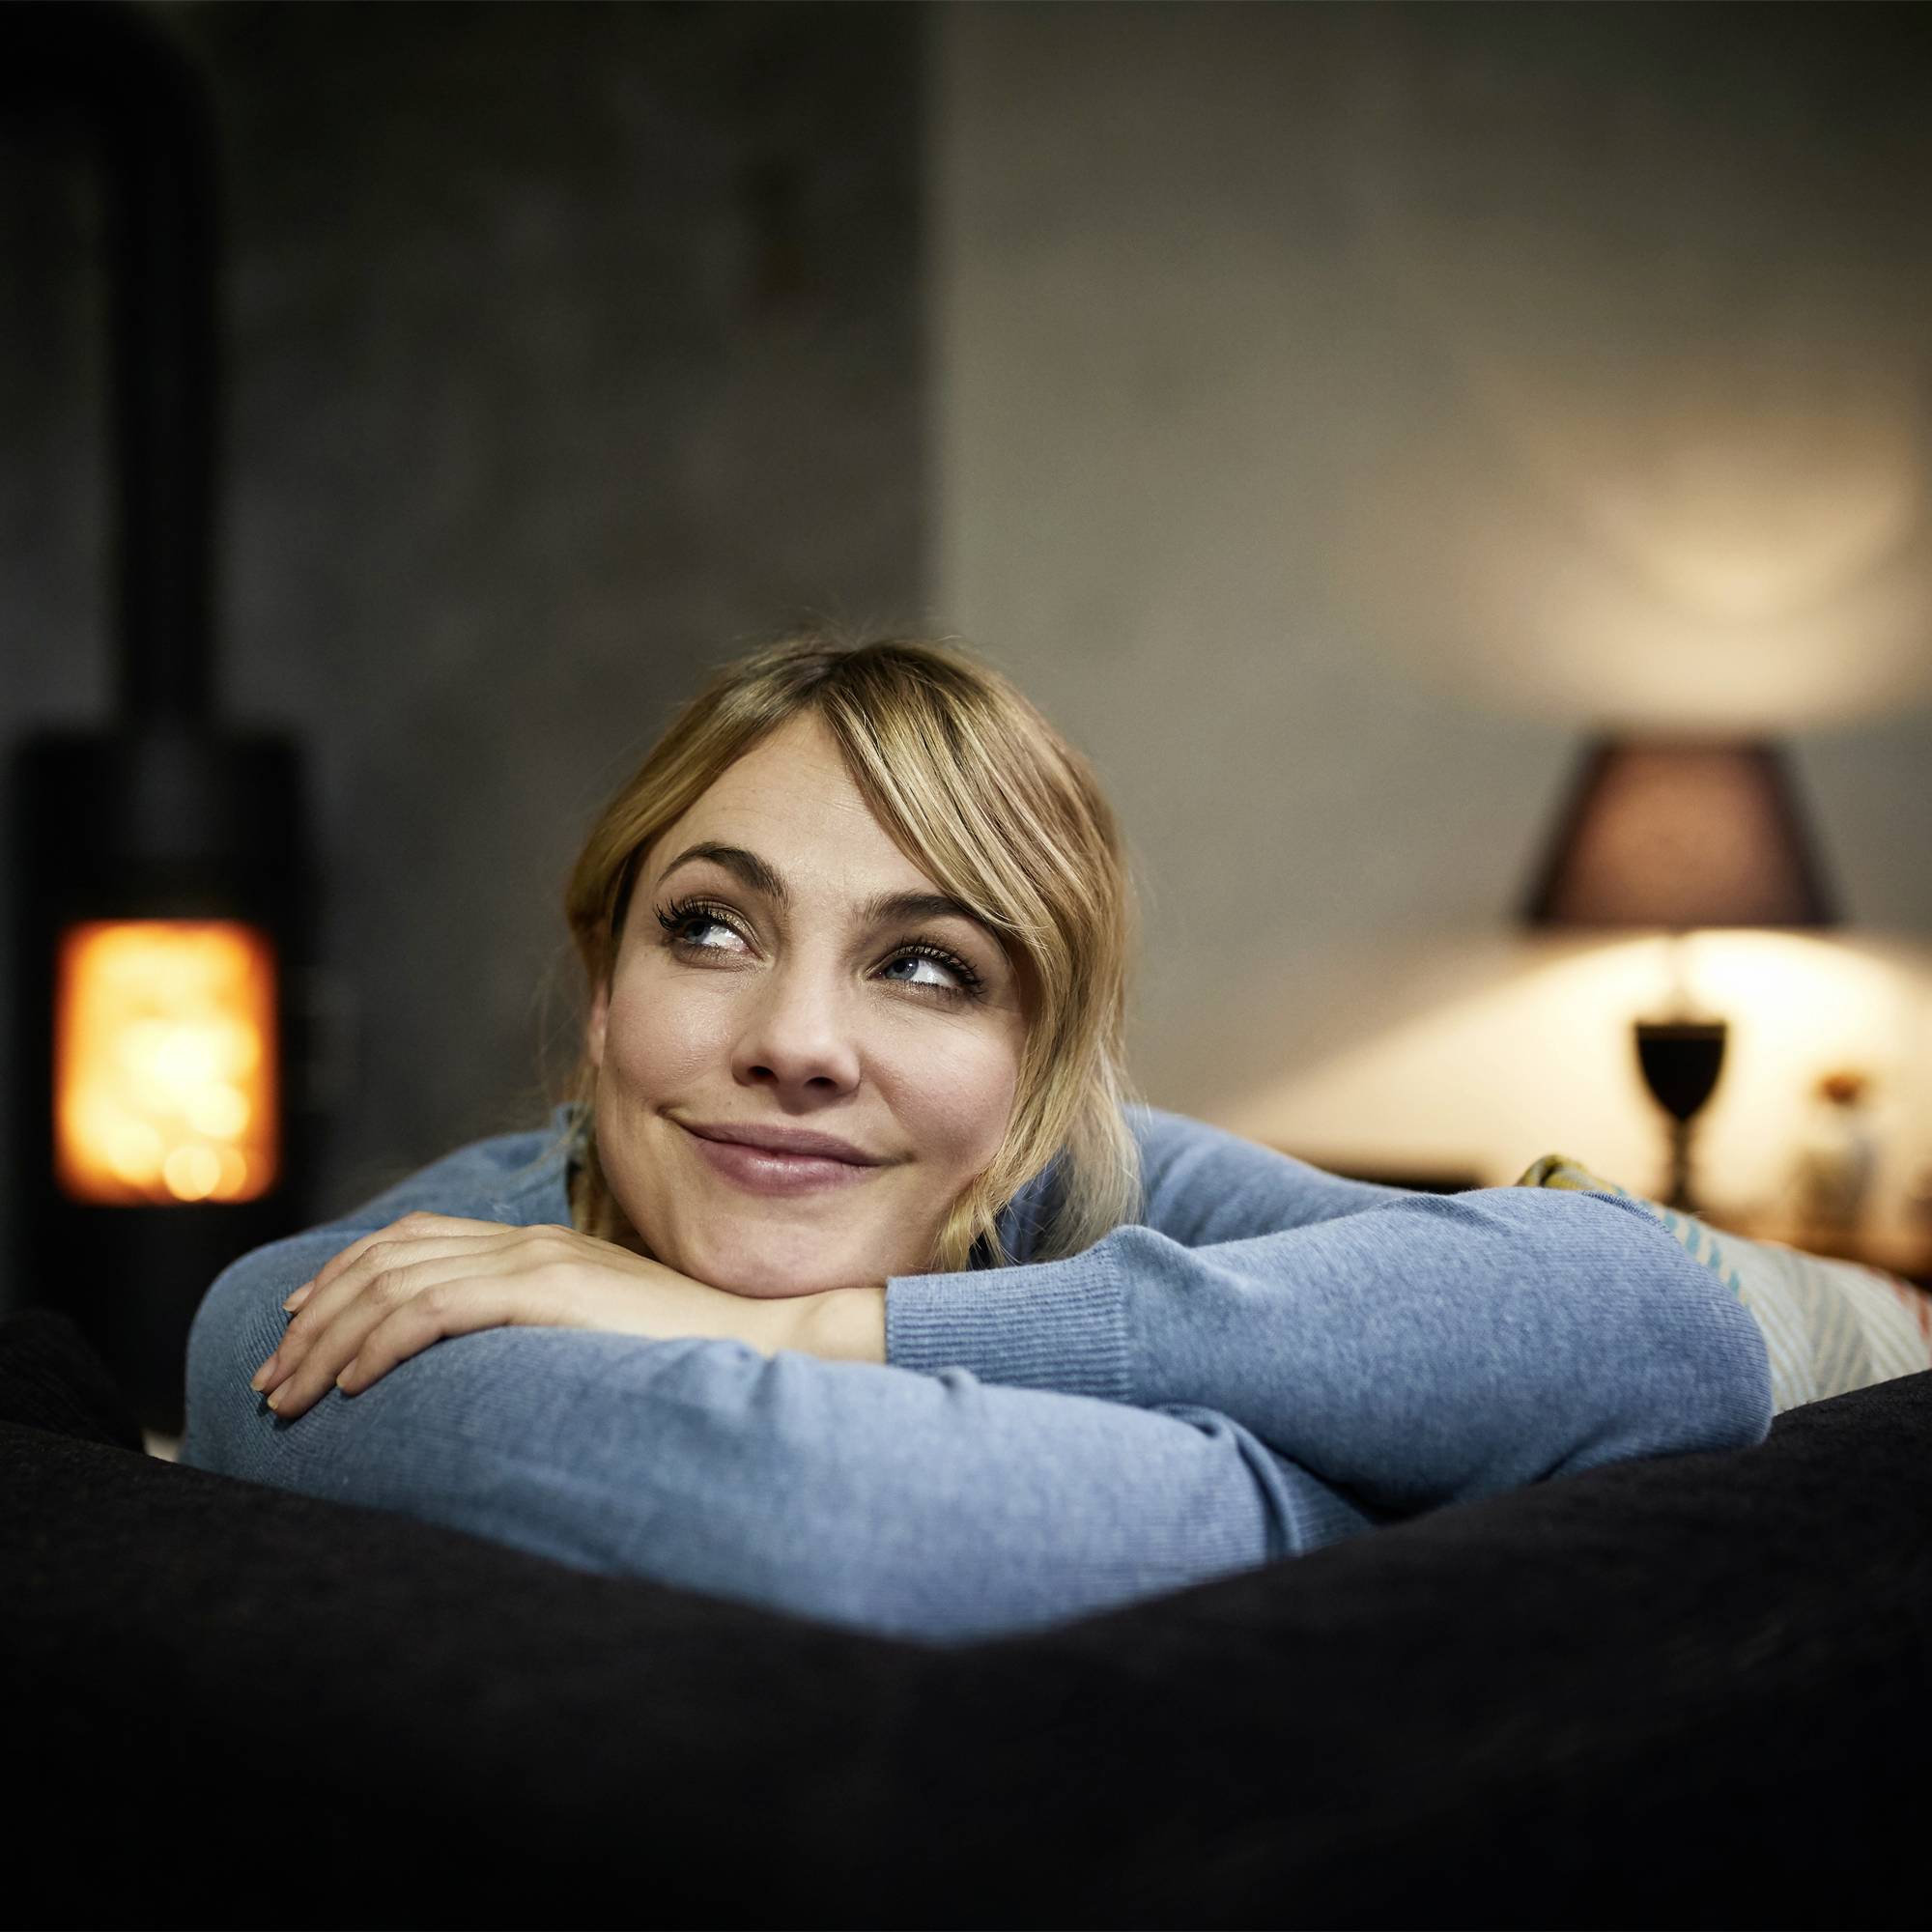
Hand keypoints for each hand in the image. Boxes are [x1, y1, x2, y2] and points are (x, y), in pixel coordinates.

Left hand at [248, 1211, 808, 1421]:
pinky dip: (381, 1343)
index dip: (341, 1276)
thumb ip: (537, 1328)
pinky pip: (436, 1309)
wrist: (758, 1341)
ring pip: (395, 1284)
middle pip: (386, 1259)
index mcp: (534, 1245)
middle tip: (271, 1378)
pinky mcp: (547, 1292)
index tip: (295, 1325)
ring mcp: (537, 1261)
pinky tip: (353, 1385)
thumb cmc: (683, 1353)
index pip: (411, 1239)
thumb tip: (479, 1369)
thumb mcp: (593, 1332)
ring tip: (290, 1396)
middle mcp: (526, 1241)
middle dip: (313, 1320)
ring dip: (328, 1341)